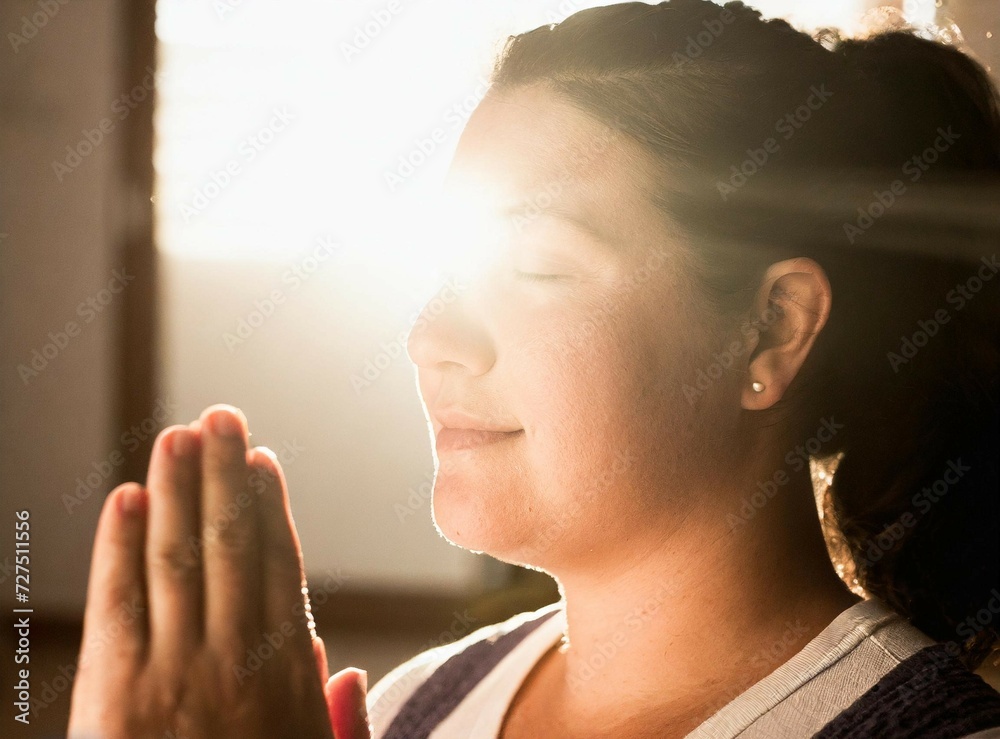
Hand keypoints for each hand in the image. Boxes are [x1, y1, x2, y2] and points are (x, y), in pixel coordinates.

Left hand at [67, 404, 369, 737]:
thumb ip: (336, 724)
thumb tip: (345, 670)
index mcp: (286, 677)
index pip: (278, 568)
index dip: (270, 508)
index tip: (264, 461)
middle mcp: (236, 659)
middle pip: (231, 545)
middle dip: (226, 474)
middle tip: (223, 416)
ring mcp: (175, 672)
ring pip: (178, 556)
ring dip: (178, 488)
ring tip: (179, 434)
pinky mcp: (115, 695)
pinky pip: (118, 603)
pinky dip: (119, 547)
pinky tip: (126, 498)